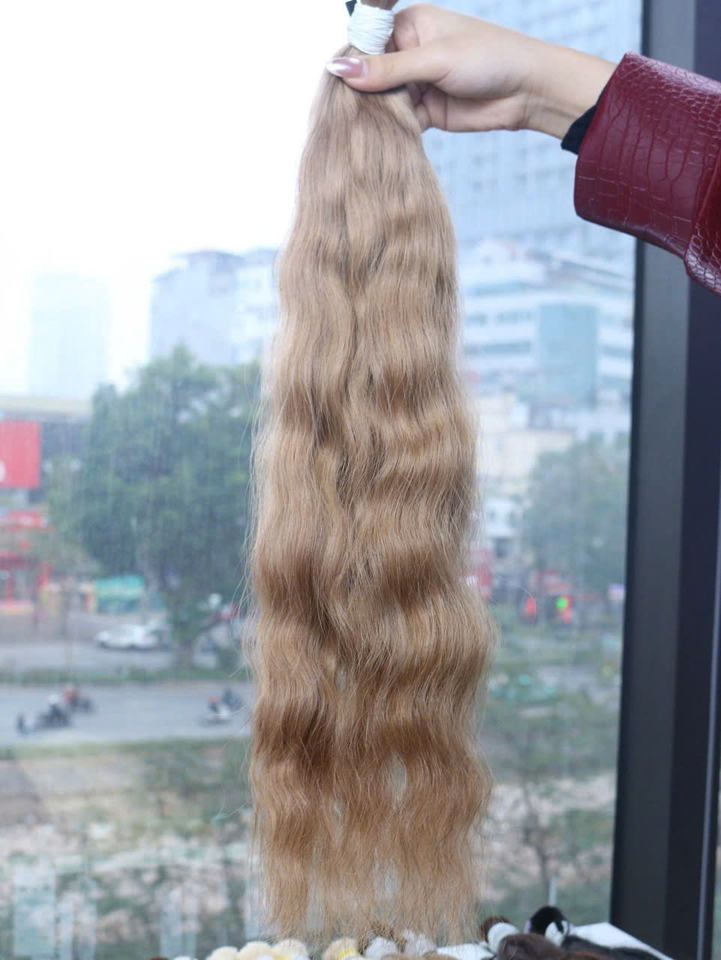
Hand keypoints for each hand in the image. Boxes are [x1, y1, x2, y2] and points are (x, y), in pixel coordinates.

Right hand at [327, 3, 617, 138]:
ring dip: (375, 115)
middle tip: (340, 115)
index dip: (350, 65)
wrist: (528, 91)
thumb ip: (387, 70)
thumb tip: (338, 68)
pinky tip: (378, 140)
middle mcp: (410, 52)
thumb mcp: (434, 60)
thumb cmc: (489, 58)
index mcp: (409, 25)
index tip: (332, 86)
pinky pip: (400, 122)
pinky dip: (391, 130)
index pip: (367, 44)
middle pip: (372, 76)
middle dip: (360, 95)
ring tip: (355, 131)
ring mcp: (418, 84)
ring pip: (384, 101)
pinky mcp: (427, 112)